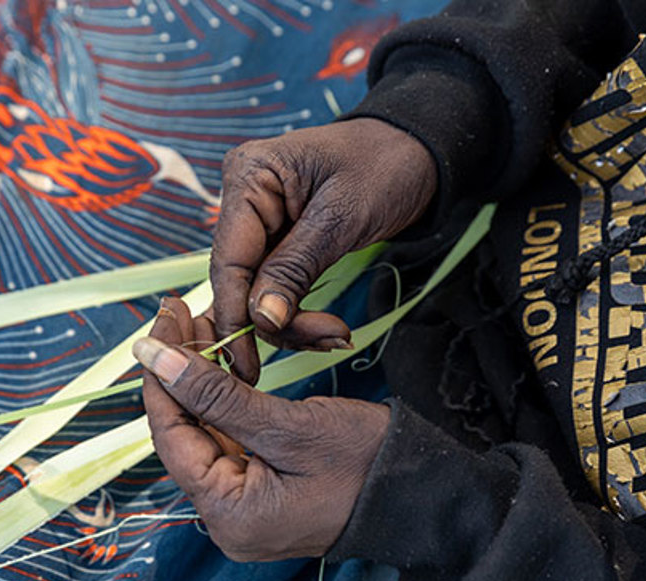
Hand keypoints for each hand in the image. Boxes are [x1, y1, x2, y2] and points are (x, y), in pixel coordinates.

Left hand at [135, 297, 389, 560]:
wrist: (426, 493)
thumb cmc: (366, 462)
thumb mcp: (289, 425)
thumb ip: (216, 395)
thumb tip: (153, 359)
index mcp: (228, 514)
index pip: (171, 436)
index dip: (160, 375)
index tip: (159, 324)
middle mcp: (226, 519)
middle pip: (184, 435)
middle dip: (180, 373)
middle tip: (181, 314)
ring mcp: (245, 508)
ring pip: (205, 434)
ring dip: (201, 382)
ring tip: (201, 326)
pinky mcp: (262, 492)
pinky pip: (230, 441)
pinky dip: (224, 402)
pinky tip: (222, 362)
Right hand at [213, 117, 436, 382]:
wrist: (418, 150)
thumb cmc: (386, 165)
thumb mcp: (342, 218)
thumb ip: (295, 268)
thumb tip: (260, 320)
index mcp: (248, 177)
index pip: (228, 259)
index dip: (235, 316)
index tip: (246, 364)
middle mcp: (244, 198)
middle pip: (239, 281)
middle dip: (274, 323)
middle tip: (325, 343)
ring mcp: (260, 221)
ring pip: (257, 291)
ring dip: (291, 323)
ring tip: (336, 336)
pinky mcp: (279, 240)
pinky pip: (276, 287)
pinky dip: (299, 313)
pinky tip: (328, 329)